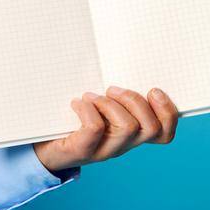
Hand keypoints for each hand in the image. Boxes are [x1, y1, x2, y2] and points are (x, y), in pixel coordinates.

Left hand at [33, 86, 179, 174]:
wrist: (42, 148)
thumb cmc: (72, 119)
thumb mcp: (98, 105)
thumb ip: (114, 91)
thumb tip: (123, 58)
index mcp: (131, 134)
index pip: (165, 134)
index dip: (168, 112)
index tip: (153, 90)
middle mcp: (122, 145)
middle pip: (151, 128)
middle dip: (135, 100)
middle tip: (112, 89)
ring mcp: (104, 151)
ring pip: (128, 127)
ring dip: (110, 104)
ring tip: (92, 96)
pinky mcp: (82, 150)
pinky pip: (96, 129)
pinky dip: (88, 109)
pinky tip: (77, 103)